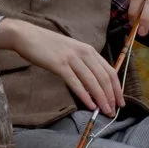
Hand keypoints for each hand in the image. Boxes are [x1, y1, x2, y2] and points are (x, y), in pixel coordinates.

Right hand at [0, 18, 123, 113]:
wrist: (28, 36)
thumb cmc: (48, 46)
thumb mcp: (71, 51)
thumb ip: (83, 64)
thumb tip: (93, 84)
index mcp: (89, 50)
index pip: (110, 71)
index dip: (117, 88)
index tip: (120, 101)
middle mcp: (84, 53)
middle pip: (104, 77)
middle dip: (111, 96)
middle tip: (114, 111)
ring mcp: (72, 59)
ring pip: (92, 81)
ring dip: (101, 98)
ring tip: (105, 111)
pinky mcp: (60, 65)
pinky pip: (76, 83)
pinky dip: (85, 96)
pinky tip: (90, 105)